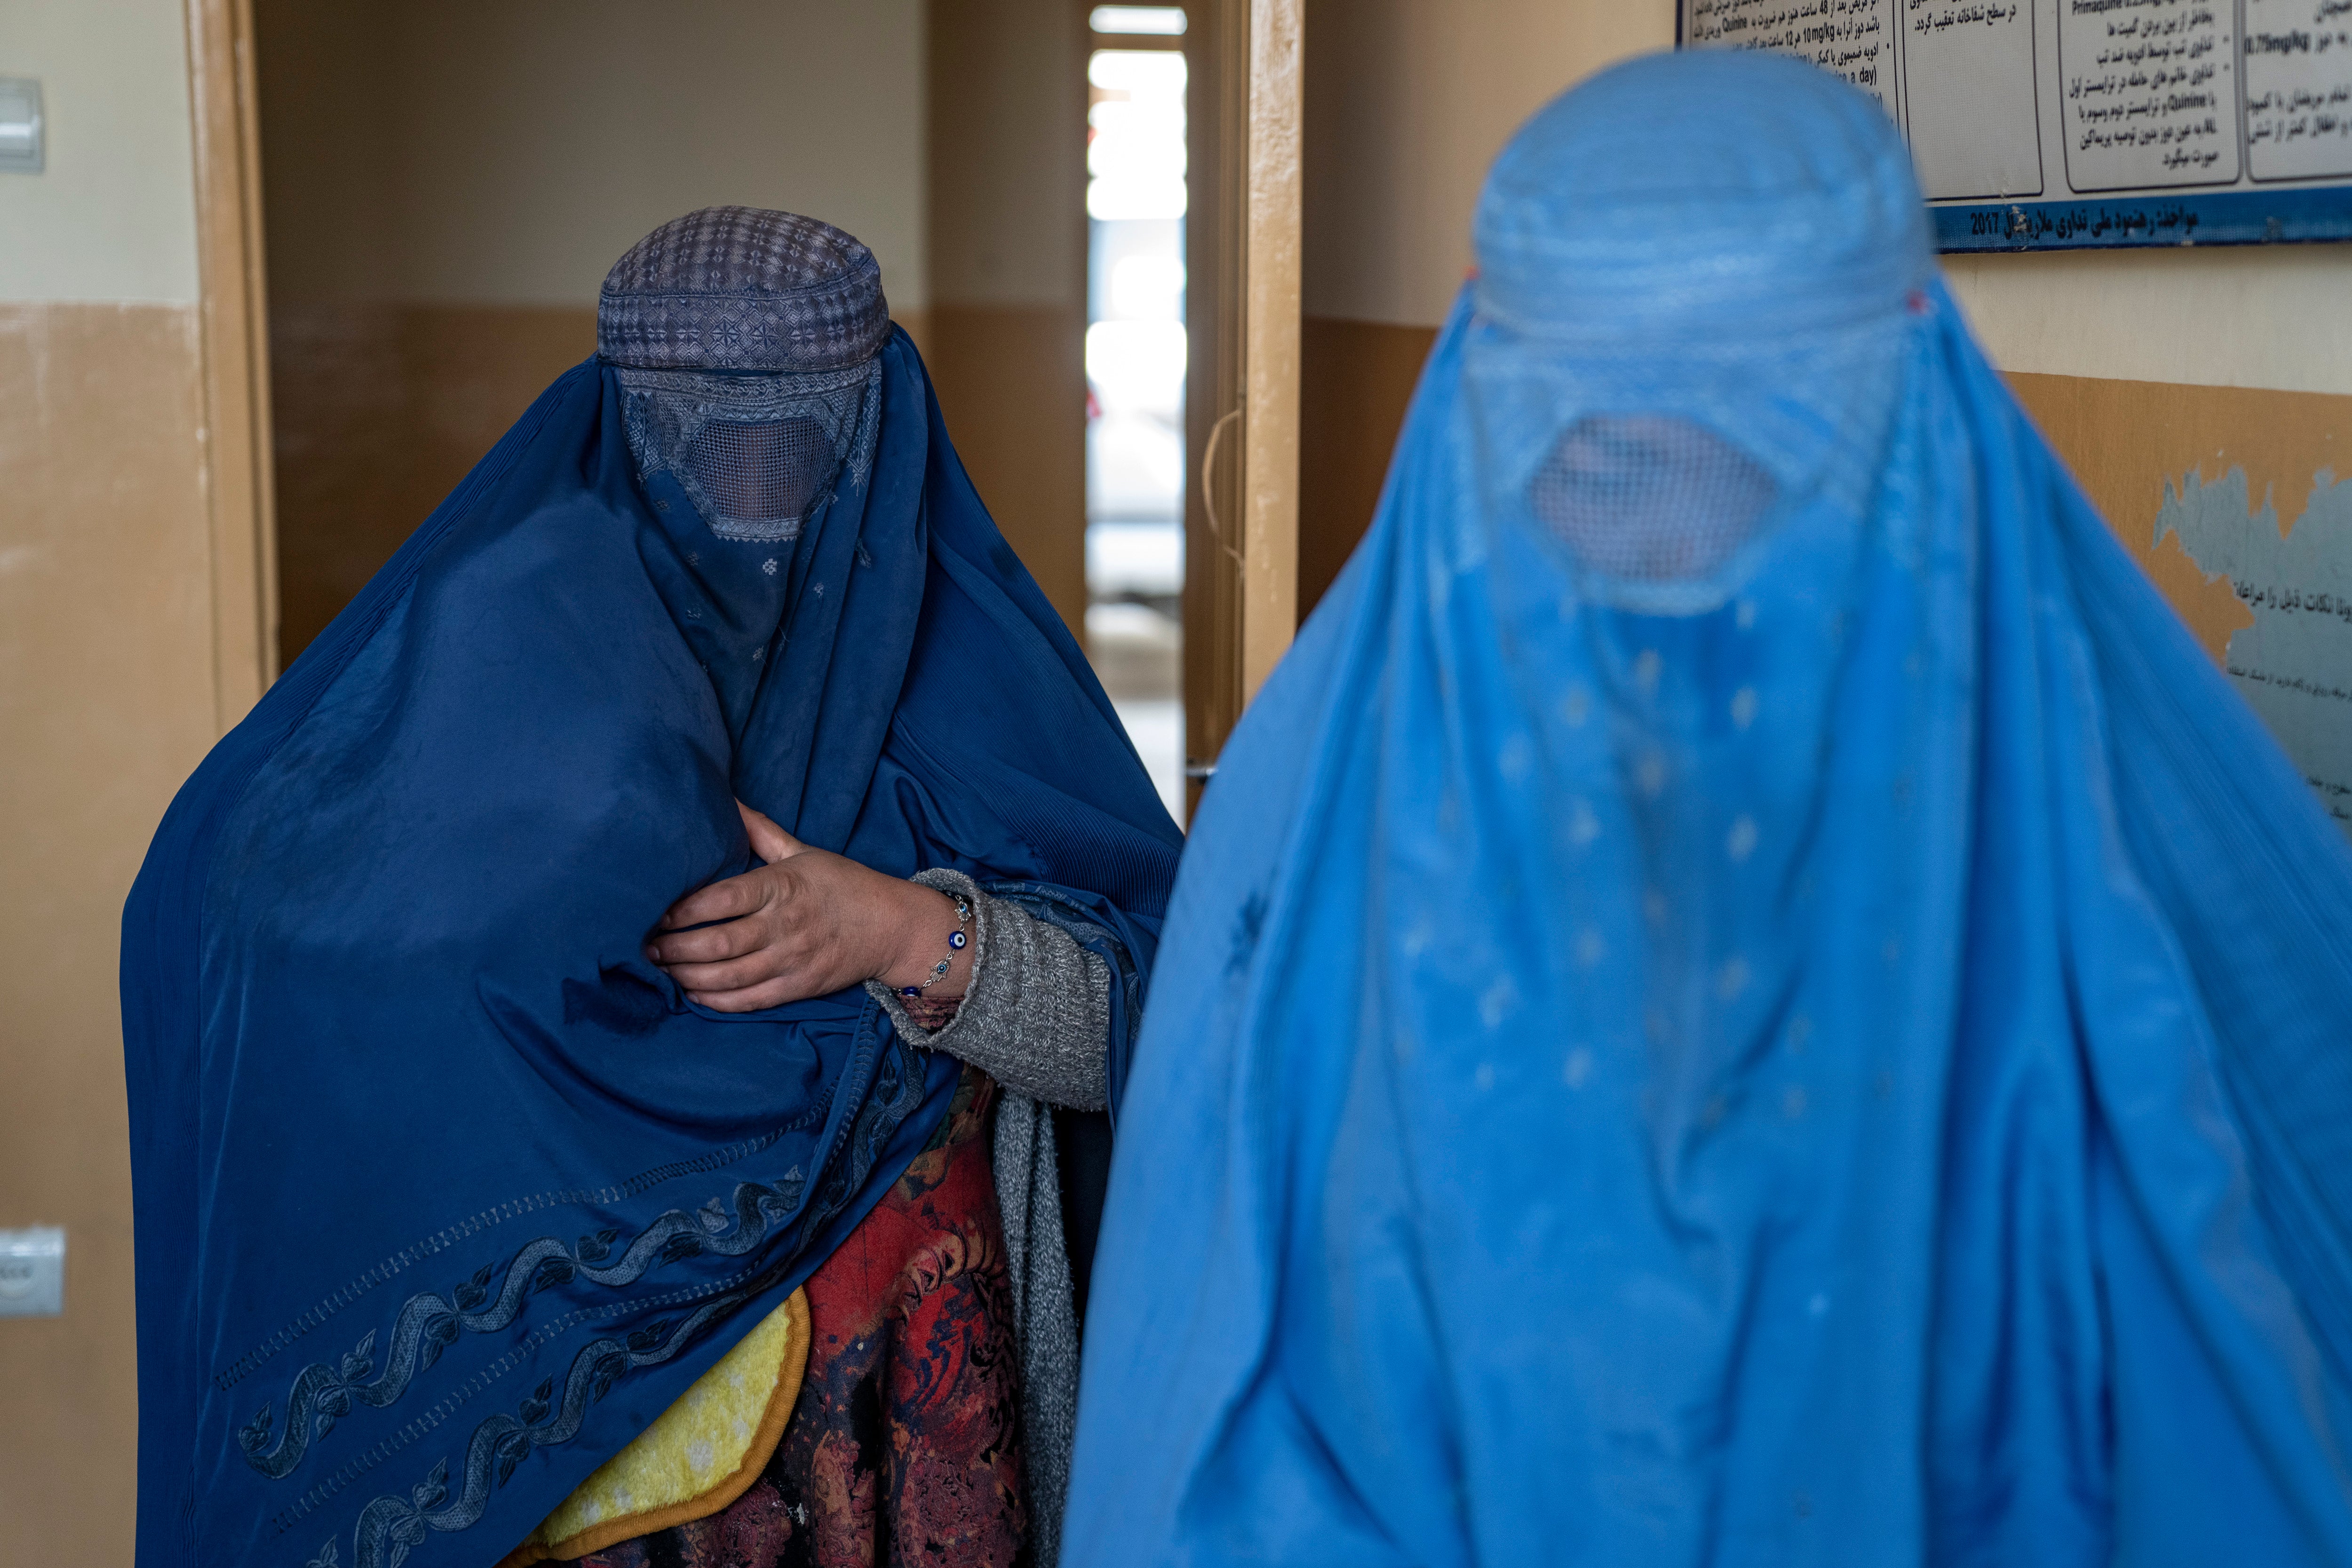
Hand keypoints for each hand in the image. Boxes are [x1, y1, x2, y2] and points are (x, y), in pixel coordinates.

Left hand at [646, 802, 972, 1012]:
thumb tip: (725, 797)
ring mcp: (794, 959)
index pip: (723, 898)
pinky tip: (694, 994)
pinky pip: (751, 999)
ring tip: (663, 970)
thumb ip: (759, 831)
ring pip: (730, 976)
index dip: (684, 910)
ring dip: (688, 977)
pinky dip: (717, 1001)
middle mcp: (786, 924)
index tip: (657, 913)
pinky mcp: (801, 986)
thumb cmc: (843, 884)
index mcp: (782, 885)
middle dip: (675, 949)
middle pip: (719, 943)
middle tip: (647, 948)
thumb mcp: (802, 850)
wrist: (892, 925)